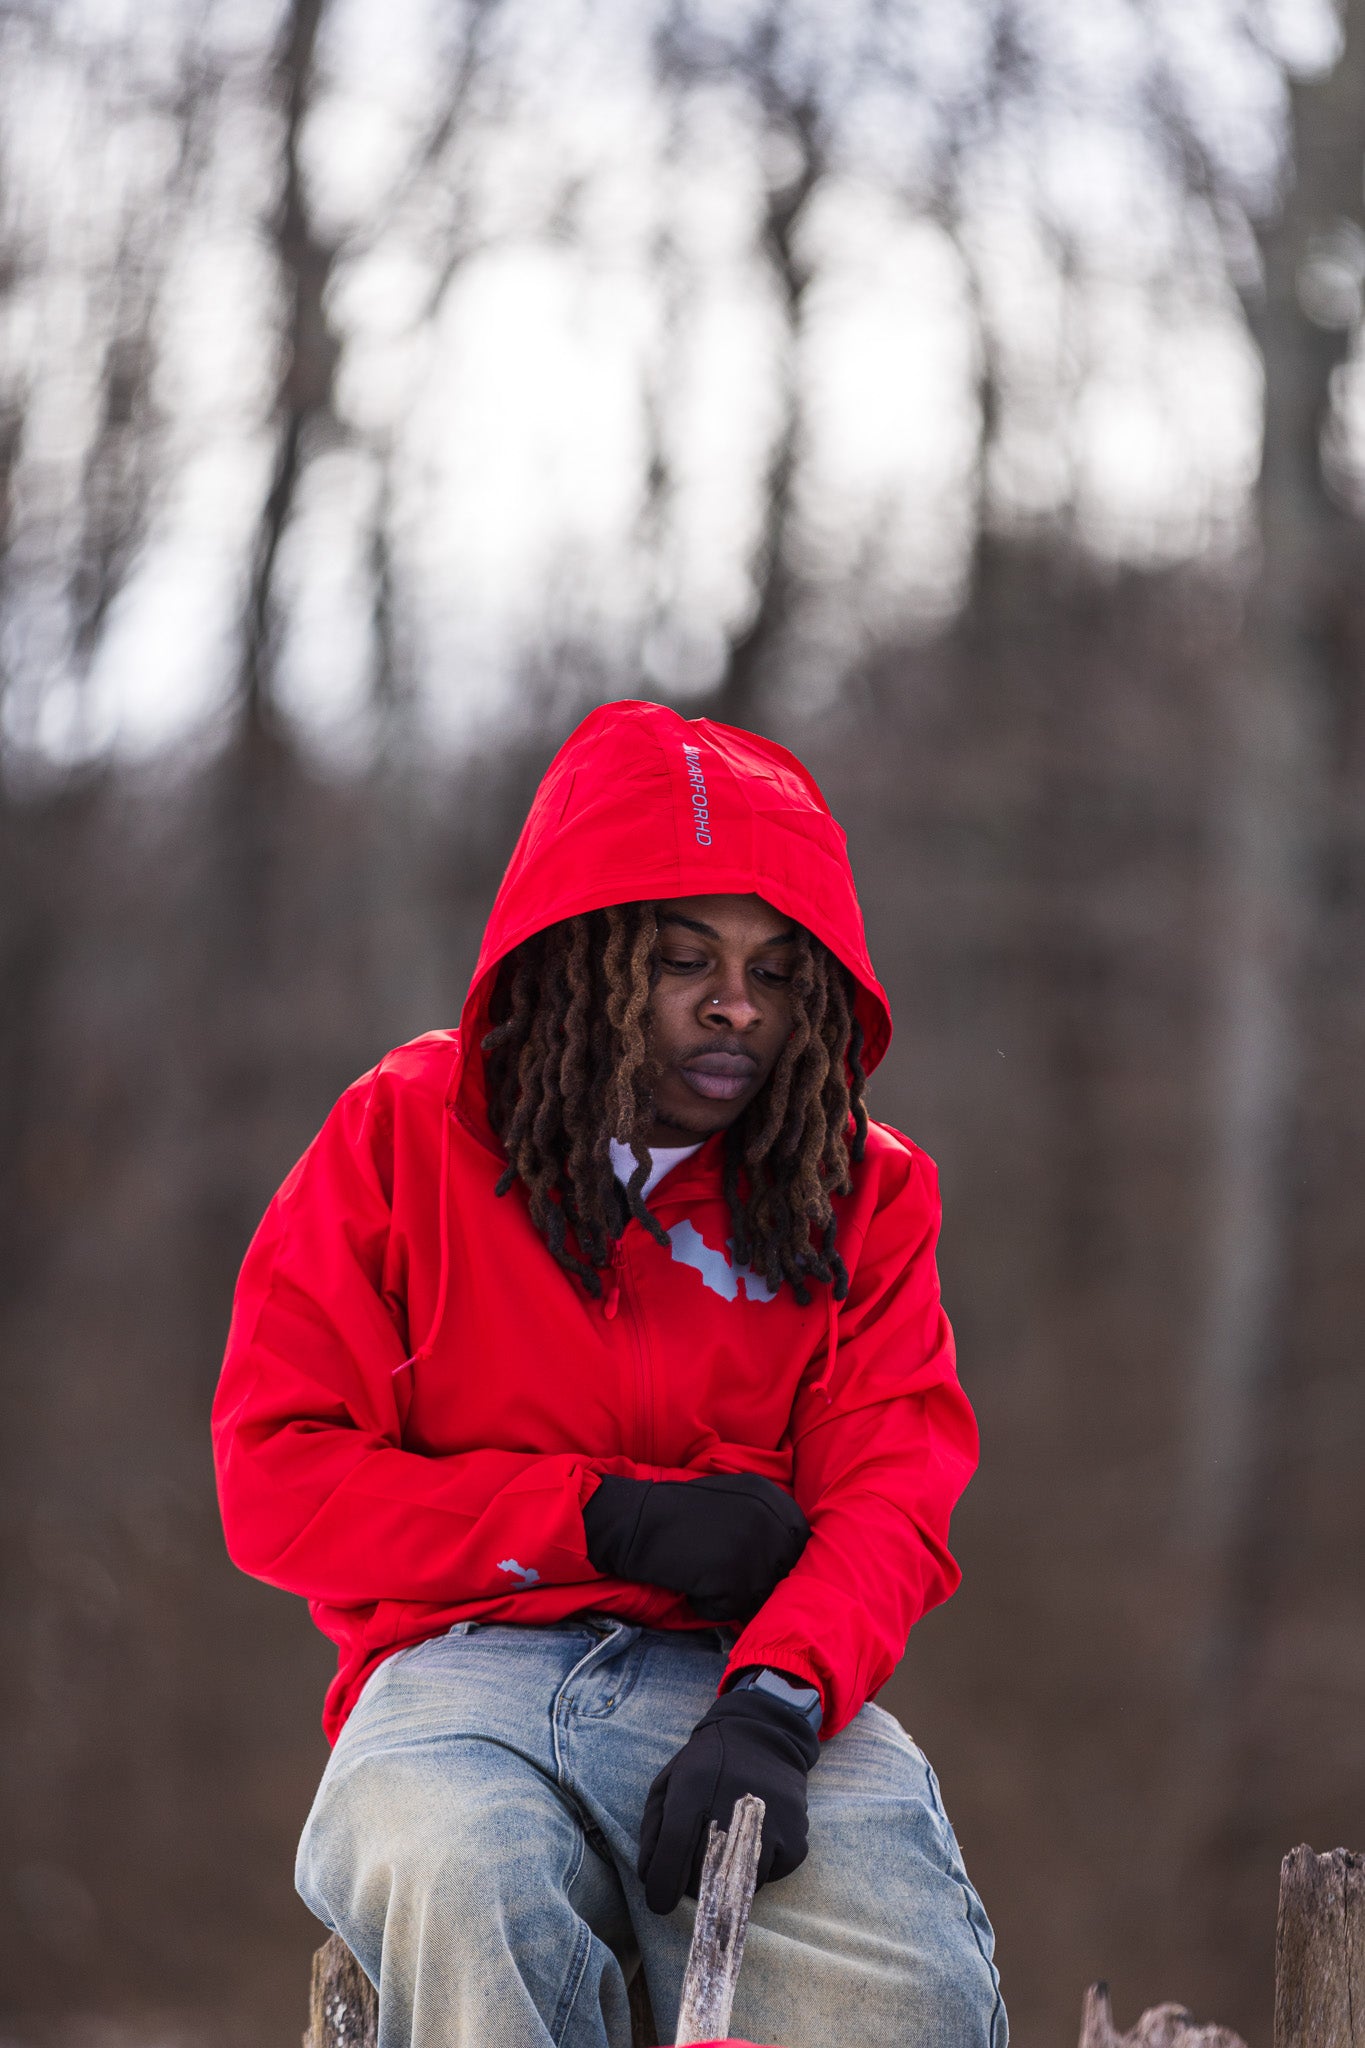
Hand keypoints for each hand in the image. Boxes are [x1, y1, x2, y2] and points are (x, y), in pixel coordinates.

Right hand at [582, 1471, 808, 1621]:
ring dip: (733, 1596)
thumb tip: (790, 1556)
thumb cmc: (677, 1513)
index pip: (799, 1539)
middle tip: (723, 1576)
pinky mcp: (734, 1578)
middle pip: (784, 1572)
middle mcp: (769, 1520)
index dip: (779, 1559)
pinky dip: (710, 1607)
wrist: (635, 1520)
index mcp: (771, 1496)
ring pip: (760, 1595)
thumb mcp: (732, 1498)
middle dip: (758, 1582)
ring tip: (703, 1577)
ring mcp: (754, 1550)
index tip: (754, 1566)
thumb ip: (764, 1518)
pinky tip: (690, 1586)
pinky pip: (732, 1610)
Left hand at [636, 1688, 819, 1913]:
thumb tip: (649, 1879)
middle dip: (694, 1882)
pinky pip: (770, 1877)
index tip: (660, 1900)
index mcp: (693, 1790)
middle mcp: (734, 1809)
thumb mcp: (670, 1782)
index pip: (672, 1855)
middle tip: (697, 1861)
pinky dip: (757, 1869)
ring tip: (728, 1844)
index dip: (661, 1888)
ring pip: (739, 1886)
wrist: (763, 1736)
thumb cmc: (707, 1765)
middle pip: (704, 1880)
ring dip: (729, 1877)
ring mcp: (770, 1827)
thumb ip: (654, 1830)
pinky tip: (753, 1838)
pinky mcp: (796, 1841)